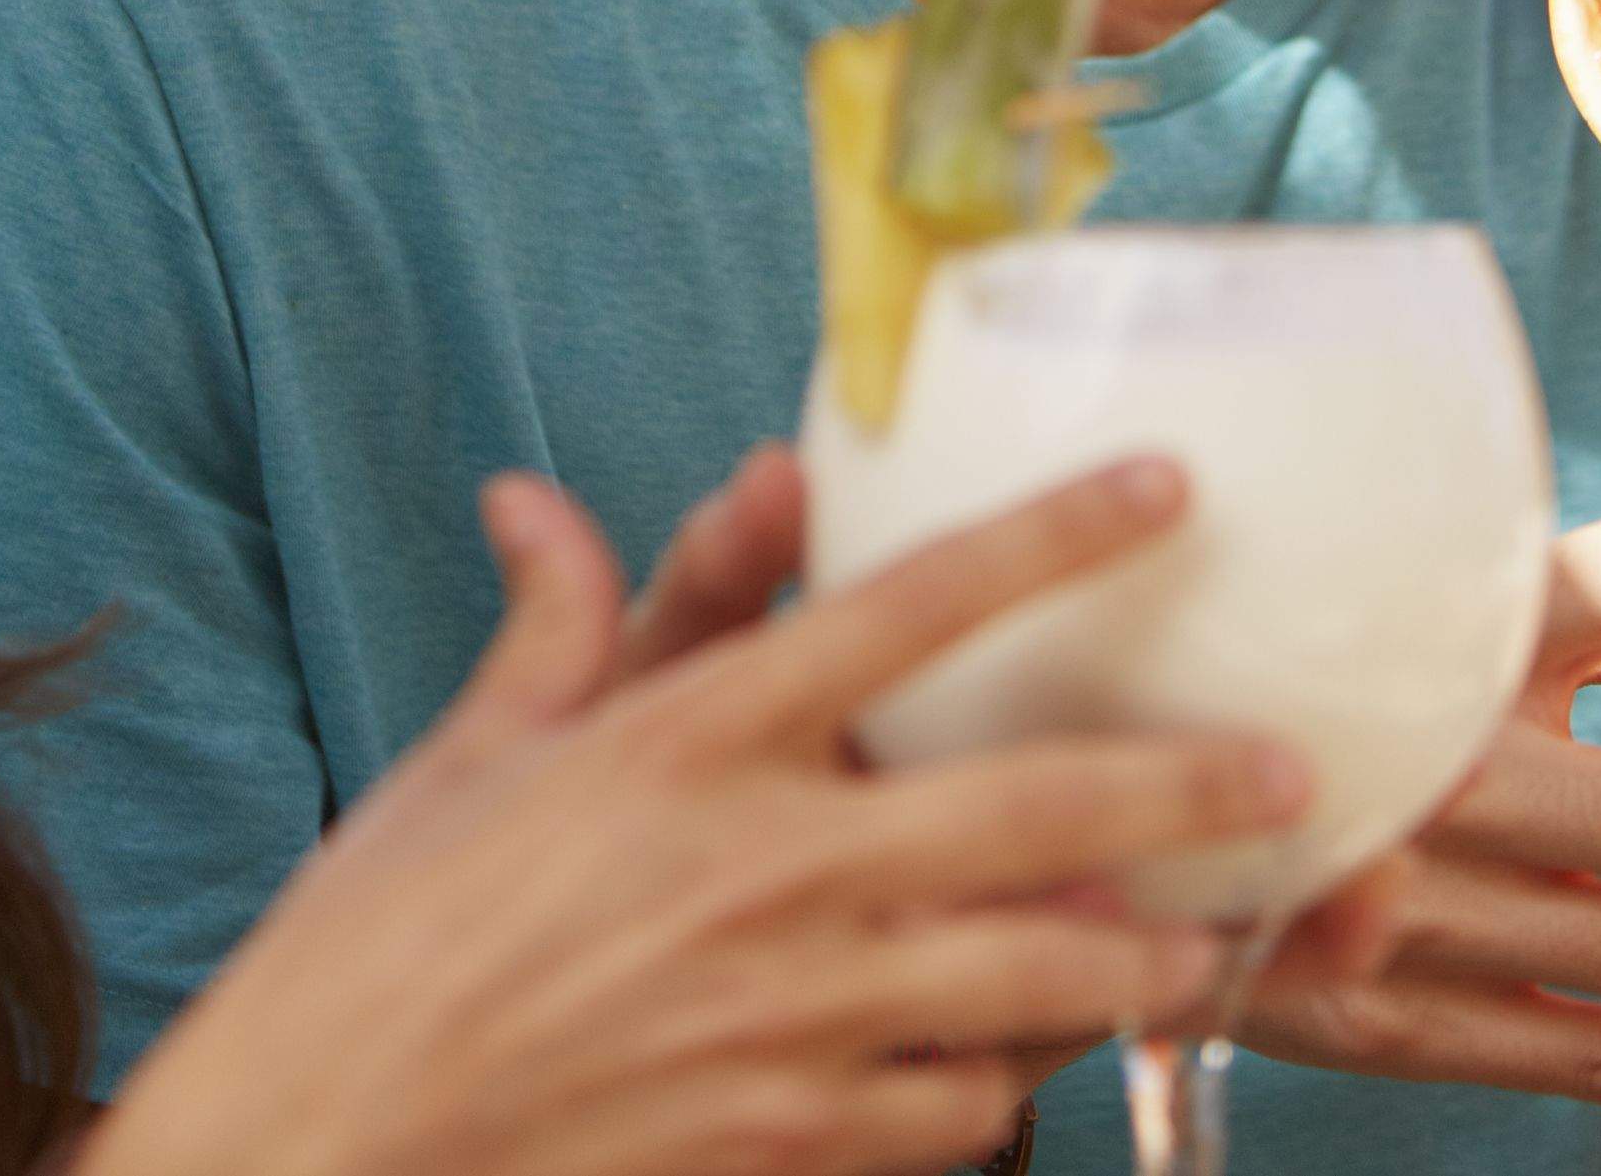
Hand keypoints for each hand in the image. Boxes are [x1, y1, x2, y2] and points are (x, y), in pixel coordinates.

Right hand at [82, 456, 1309, 1175]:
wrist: (317, 1149)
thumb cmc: (373, 949)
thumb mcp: (457, 766)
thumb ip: (548, 634)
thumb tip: (530, 503)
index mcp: (682, 744)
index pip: (905, 611)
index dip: (1050, 540)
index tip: (1164, 491)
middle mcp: (760, 868)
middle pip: (1030, 804)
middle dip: (1181, 785)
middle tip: (1283, 774)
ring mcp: (786, 1016)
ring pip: (1030, 976)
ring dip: (1130, 957)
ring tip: (1193, 944)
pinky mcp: (786, 1139)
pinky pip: (955, 1112)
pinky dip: (1002, 1086)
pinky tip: (1018, 1068)